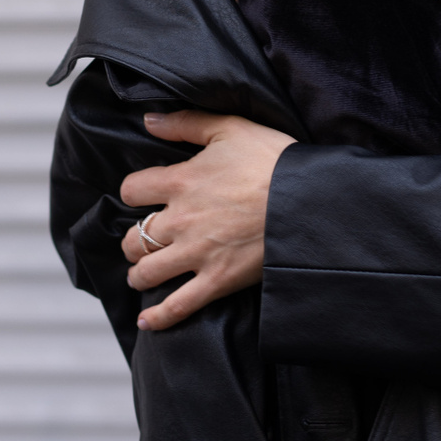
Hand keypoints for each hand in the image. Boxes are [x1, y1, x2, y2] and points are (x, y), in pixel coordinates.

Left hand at [118, 110, 294, 330]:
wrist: (308, 199)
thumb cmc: (272, 160)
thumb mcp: (230, 127)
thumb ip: (184, 123)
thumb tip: (148, 119)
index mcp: (180, 181)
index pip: (131, 190)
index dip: (133, 193)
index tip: (141, 197)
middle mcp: (180, 220)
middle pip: (134, 238)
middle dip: (132, 242)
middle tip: (139, 243)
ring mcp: (197, 254)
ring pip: (148, 272)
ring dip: (139, 274)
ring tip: (141, 275)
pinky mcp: (218, 281)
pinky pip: (179, 305)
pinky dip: (158, 317)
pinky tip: (146, 321)